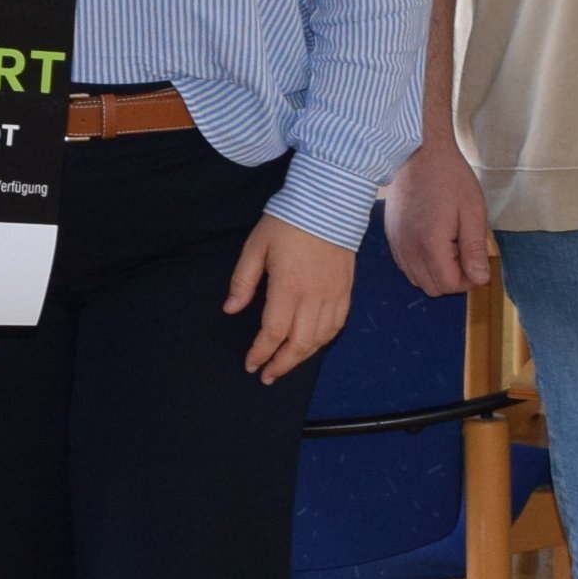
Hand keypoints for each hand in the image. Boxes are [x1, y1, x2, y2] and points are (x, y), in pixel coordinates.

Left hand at [227, 216, 357, 379]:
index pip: (273, 332)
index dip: (261, 353)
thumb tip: (230, 309)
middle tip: (267, 375)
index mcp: (288, 287)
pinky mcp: (346, 290)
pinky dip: (324, 341)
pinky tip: (312, 345)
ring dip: (302, 357)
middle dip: (281, 364)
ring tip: (286, 364)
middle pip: (299, 344)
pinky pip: (338, 325)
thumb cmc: (287, 222)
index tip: (251, 364)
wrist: (328, 203)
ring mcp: (333, 295)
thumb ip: (243, 281)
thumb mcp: (256, 246)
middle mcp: (313, 297)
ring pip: (320, 339)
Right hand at [382, 139, 498, 295]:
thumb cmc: (449, 177)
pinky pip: (406, 266)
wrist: (418, 153)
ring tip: (450, 245)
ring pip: (417, 279)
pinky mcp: (391, 237)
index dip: (469, 280)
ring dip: (436, 271)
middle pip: (432, 288)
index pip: (449, 285)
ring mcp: (396, 244)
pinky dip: (422, 263)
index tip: (477, 260)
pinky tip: (433, 240)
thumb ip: (474, 249)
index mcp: (430, 244)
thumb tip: (480, 279)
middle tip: (465, 251)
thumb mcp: (472, 211)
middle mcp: (408, 249)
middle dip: (452, 278)